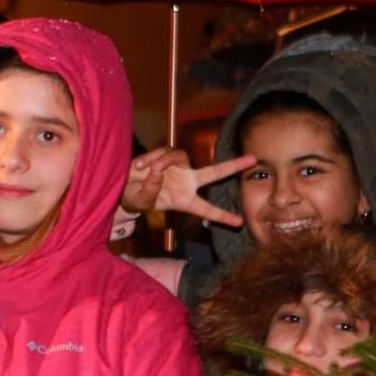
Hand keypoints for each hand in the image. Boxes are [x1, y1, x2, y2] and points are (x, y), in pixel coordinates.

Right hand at [124, 148, 256, 229]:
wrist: (122, 184)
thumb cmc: (133, 198)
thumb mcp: (140, 201)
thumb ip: (150, 190)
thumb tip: (158, 171)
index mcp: (183, 200)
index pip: (206, 209)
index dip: (221, 216)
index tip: (239, 223)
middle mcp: (186, 182)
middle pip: (215, 173)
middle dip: (234, 166)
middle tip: (253, 160)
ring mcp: (179, 168)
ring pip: (181, 156)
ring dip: (163, 161)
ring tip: (145, 169)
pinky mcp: (167, 156)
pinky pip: (165, 152)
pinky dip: (152, 158)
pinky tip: (140, 166)